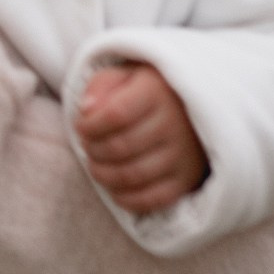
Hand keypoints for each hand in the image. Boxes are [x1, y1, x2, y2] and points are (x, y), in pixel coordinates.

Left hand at [76, 60, 207, 216]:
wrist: (191, 107)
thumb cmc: (146, 90)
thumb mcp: (124, 75)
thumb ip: (102, 85)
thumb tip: (87, 110)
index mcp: (157, 92)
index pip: (116, 114)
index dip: (90, 125)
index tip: (81, 127)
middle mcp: (174, 124)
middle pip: (121, 147)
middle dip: (93, 150)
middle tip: (87, 146)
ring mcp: (183, 155)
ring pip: (133, 175)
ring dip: (103, 175)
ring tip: (96, 165)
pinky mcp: (187, 179)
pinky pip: (152, 199)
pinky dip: (126, 198)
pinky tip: (114, 186)